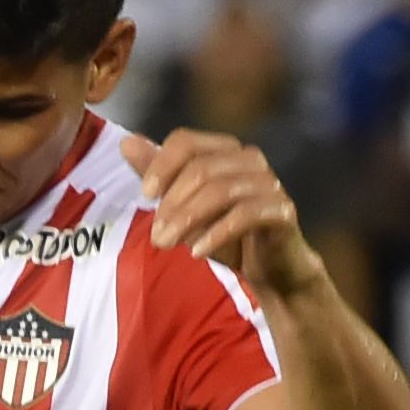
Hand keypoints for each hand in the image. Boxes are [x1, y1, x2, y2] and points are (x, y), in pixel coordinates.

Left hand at [144, 131, 324, 295]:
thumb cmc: (224, 234)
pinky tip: (198, 253)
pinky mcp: (282, 210)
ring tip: (167, 245)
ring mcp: (269, 183)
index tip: (144, 195)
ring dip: (187, 220)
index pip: (185, 141)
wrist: (271, 268)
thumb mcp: (184, 207)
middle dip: (171, 204)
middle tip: (156, 237)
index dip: (160, 164)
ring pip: (220, 190)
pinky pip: (245, 214)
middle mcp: (250, 159)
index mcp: (225, 150)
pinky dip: (216, 233)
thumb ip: (159, 175)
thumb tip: (127, 142)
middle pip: (200, 168)